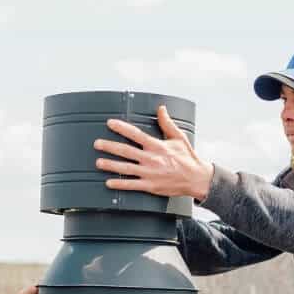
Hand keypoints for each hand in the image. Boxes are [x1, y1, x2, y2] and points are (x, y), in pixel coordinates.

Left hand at [94, 104, 213, 201]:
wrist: (196, 178)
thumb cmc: (187, 157)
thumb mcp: (179, 137)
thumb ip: (167, 123)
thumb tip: (161, 108)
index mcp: (157, 146)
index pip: (136, 134)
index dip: (121, 128)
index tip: (110, 123)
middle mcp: (151, 159)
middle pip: (126, 151)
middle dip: (110, 146)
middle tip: (97, 143)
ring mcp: (149, 173)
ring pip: (126, 168)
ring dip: (111, 165)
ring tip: (98, 162)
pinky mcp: (150, 186)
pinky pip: (132, 185)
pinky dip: (120, 184)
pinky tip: (109, 182)